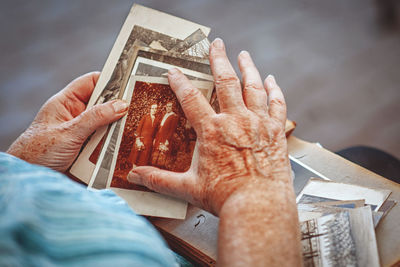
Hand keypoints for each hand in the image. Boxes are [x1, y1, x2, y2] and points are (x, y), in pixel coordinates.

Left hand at [7, 72, 127, 171]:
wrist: (30, 180)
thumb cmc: (37, 153)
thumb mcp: (69, 132)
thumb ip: (95, 118)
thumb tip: (121, 105)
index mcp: (66, 103)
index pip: (91, 83)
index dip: (109, 80)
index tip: (129, 83)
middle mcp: (75, 116)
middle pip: (102, 105)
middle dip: (118, 108)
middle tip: (137, 109)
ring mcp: (82, 134)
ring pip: (106, 126)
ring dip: (117, 130)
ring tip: (134, 129)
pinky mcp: (87, 151)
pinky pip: (105, 143)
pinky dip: (114, 145)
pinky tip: (125, 147)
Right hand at [128, 39, 290, 215]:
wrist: (258, 206)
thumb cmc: (224, 197)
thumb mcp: (187, 188)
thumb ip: (159, 179)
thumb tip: (135, 176)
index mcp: (211, 131)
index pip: (191, 98)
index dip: (180, 82)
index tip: (173, 70)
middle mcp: (235, 120)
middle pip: (225, 81)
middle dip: (218, 59)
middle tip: (215, 43)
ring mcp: (258, 123)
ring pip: (253, 87)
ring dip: (247, 68)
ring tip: (243, 54)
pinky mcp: (276, 131)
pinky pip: (277, 104)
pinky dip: (275, 90)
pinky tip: (272, 79)